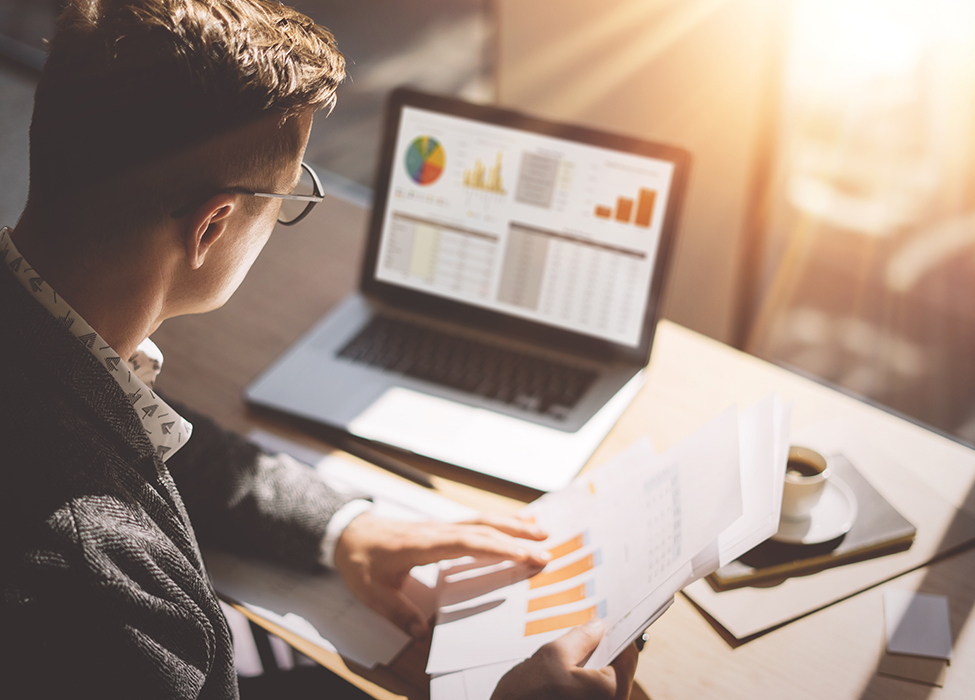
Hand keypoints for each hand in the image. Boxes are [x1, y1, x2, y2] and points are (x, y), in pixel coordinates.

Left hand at [334, 512, 548, 637]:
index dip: (497, 548)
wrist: (347, 533)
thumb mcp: (371, 592)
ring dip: (512, 524)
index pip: (466, 543)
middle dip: (516, 538)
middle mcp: (436, 530)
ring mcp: (440, 526)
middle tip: (547, 548)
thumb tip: (420, 632)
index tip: (523, 555)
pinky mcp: (442, 527)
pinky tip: (516, 521)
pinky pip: (475, 521)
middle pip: (482, 529)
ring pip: (482, 521)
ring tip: (542, 530)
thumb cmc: (360, 560)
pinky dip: (499, 521)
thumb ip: (397, 611)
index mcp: (422, 545)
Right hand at [491, 619, 638, 699]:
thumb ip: (581, 638)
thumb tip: (597, 628)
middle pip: (617, 673)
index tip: (610, 624)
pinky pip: (591, 696)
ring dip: (592, 667)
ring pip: (603, 686)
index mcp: (610, 692)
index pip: (628, 658)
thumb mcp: (553, 654)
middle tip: (590, 632)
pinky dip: (584, 682)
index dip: (618, 636)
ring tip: (574, 650)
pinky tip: (567, 672)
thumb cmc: (526, 697)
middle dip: (604, 651)